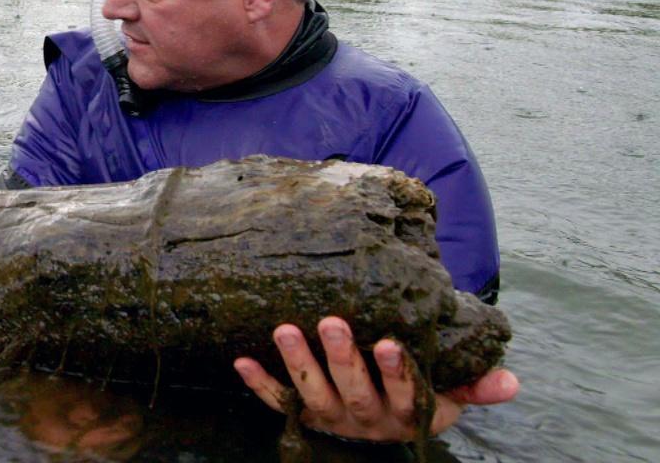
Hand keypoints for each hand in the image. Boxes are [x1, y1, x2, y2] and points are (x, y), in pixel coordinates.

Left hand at [233, 316, 519, 441]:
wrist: (384, 432)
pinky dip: (259, 385)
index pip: (404, 391)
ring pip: (312, 393)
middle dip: (341, 357)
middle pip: (352, 389)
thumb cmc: (422, 397)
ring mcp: (331, 416)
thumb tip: (512, 380)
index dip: (397, 370)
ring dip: (298, 363)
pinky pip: (277, 403)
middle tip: (330, 320)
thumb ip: (477, 385)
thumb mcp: (452, 397)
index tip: (389, 342)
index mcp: (406, 411)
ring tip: (284, 329)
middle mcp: (366, 416)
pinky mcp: (303, 416)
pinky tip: (240, 360)